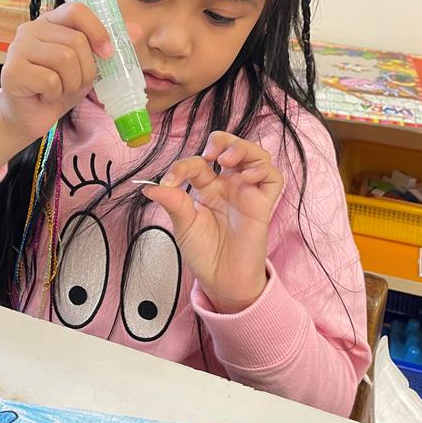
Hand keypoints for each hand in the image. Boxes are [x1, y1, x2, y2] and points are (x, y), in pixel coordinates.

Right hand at [0, 2, 111, 144]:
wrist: (29, 118)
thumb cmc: (58, 88)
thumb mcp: (88, 66)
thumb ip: (108, 47)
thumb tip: (137, 30)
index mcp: (51, 22)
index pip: (77, 10)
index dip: (97, 30)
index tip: (107, 54)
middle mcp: (31, 29)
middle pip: (76, 41)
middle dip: (86, 70)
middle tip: (74, 83)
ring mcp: (18, 48)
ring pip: (65, 59)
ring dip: (71, 83)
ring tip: (59, 90)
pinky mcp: (12, 71)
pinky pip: (50, 80)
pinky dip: (55, 94)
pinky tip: (44, 96)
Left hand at [142, 133, 283, 313]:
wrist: (222, 281)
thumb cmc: (204, 255)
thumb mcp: (184, 226)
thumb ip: (172, 203)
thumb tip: (148, 187)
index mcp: (207, 188)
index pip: (198, 163)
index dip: (182, 166)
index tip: (169, 182)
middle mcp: (228, 185)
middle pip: (232, 146)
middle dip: (222, 140)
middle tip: (210, 155)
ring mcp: (247, 192)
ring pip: (255, 155)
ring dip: (242, 148)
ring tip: (227, 160)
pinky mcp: (263, 204)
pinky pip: (273, 177)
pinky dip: (262, 170)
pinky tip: (246, 177)